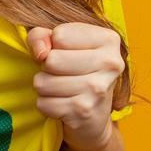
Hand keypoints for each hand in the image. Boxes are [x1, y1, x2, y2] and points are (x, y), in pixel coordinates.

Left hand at [27, 22, 125, 150]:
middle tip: (61, 73)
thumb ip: (41, 36)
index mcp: (108, 39)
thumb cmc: (75, 69)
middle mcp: (109, 64)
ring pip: (43, 83)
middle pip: (51, 60)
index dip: (53, 45)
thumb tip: (40, 53)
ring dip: (44, 86)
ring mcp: (98, 89)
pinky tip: (62, 103)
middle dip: (46, 67)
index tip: (66, 53)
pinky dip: (46, 104)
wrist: (95, 115)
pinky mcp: (84, 112)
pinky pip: (43, 103)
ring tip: (60, 88)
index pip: (59, 36)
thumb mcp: (60, 43)